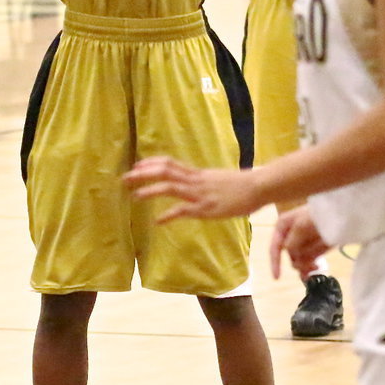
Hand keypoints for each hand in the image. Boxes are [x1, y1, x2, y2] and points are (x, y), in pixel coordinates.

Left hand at [124, 156, 260, 219]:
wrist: (259, 186)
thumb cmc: (242, 185)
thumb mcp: (217, 178)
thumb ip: (203, 181)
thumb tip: (193, 182)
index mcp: (198, 173)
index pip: (170, 163)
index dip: (151, 163)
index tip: (137, 166)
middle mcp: (196, 180)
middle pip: (164, 171)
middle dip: (143, 174)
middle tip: (125, 178)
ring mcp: (200, 194)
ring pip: (170, 187)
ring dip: (150, 191)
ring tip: (135, 196)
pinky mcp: (207, 208)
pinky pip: (184, 210)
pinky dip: (169, 215)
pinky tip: (157, 221)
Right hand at [269, 206, 328, 279]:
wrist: (341, 211)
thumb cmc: (318, 213)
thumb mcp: (302, 224)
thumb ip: (293, 239)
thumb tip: (287, 251)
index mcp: (283, 226)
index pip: (275, 246)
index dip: (275, 261)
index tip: (277, 277)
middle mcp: (291, 235)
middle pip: (289, 255)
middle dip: (297, 262)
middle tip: (310, 266)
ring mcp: (303, 243)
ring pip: (298, 260)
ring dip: (305, 266)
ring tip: (315, 268)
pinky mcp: (315, 249)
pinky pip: (308, 262)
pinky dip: (310, 268)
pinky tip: (316, 269)